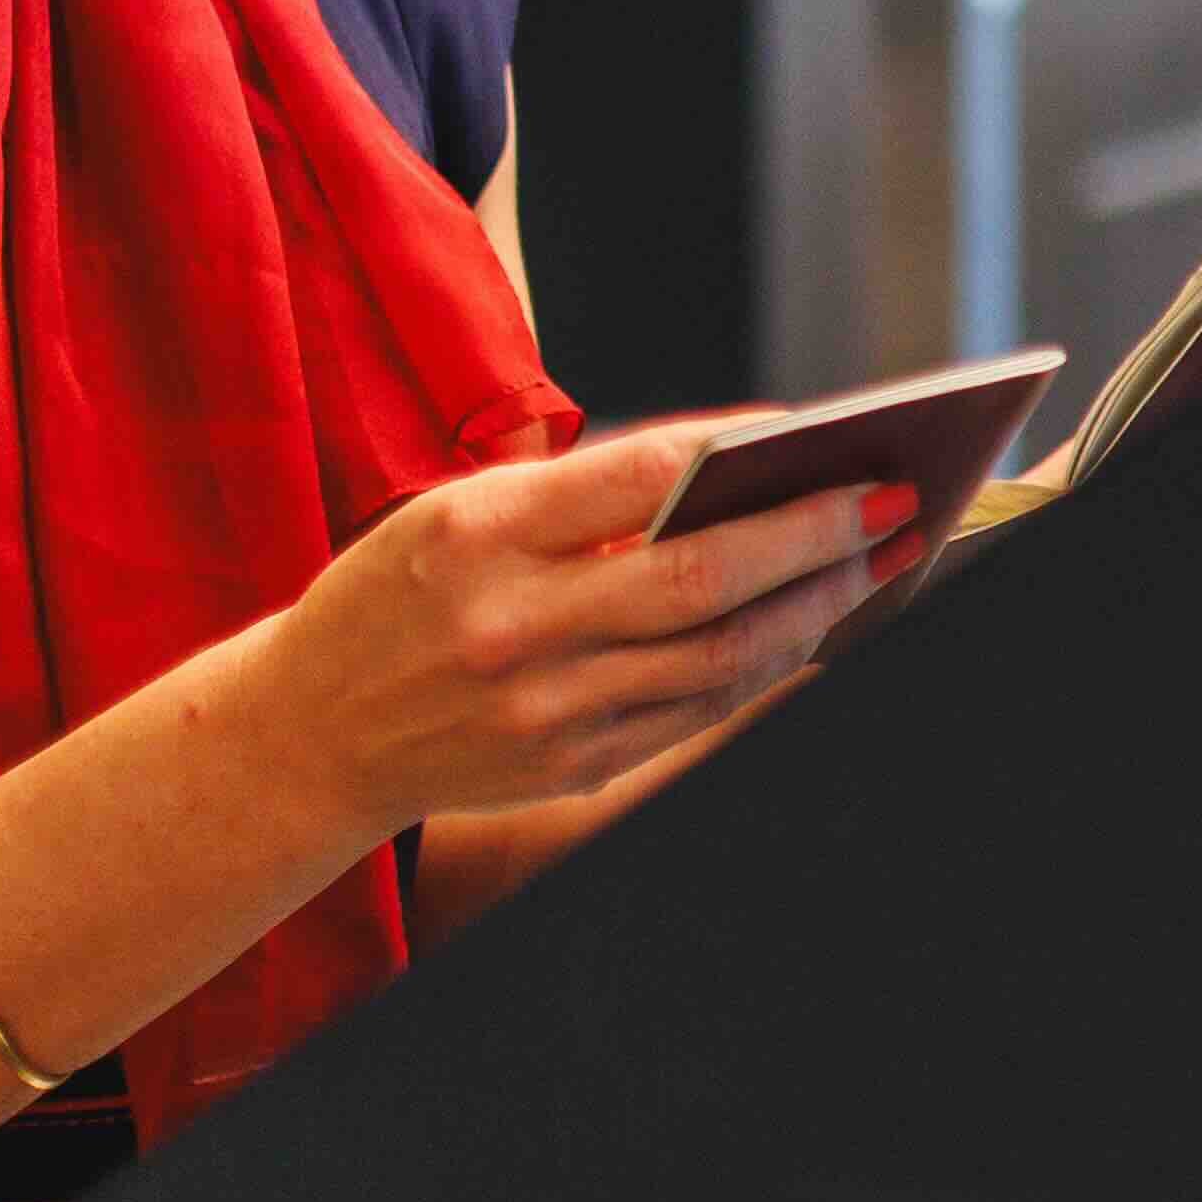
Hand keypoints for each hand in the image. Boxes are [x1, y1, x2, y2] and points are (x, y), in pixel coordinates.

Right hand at [240, 425, 905, 839]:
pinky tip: (813, 629)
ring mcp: (544, 709)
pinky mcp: (567, 767)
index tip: (818, 434)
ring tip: (880, 563)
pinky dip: (767, 669)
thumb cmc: (396, 596)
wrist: (307, 733)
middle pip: (701, 577)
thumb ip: (581, 493)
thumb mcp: (456, 511)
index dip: (742, 453)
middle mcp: (512, 625)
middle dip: (815, 537)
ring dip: (816, 607)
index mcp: (478, 534)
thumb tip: (732, 464)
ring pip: (717, 656)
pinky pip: (696, 715)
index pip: (638, 477)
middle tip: (894, 500)